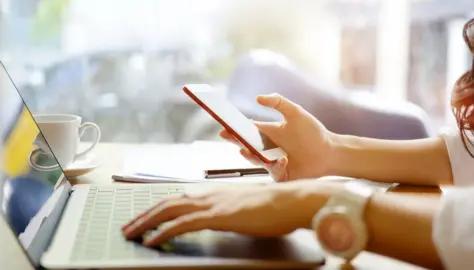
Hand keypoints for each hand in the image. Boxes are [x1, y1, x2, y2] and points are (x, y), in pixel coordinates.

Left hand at [122, 181, 336, 247]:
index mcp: (214, 193)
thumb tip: (219, 218)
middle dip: (145, 215)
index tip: (145, 217)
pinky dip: (163, 231)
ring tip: (131, 233)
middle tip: (128, 227)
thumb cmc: (274, 206)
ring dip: (146, 222)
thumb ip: (228, 211)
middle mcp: (208, 195)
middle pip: (167, 202)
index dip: (158, 208)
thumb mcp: (245, 207)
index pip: (179, 199)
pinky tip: (152, 240)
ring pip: (169, 210)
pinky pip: (182, 224)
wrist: (290, 200)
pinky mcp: (217, 216)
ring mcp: (212, 204)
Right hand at [220, 93, 334, 181]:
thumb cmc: (313, 132)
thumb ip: (278, 102)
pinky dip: (276, 166)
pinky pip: (272, 172)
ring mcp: (272, 163)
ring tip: (245, 150)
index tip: (223, 128)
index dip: (234, 130)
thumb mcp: (295, 113)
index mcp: (268, 133)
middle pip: (246, 146)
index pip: (246, 131)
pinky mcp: (280, 175)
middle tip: (228, 138)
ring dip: (250, 155)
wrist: (330, 152)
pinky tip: (284, 160)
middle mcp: (267, 148)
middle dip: (236, 142)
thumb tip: (257, 98)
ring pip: (255, 161)